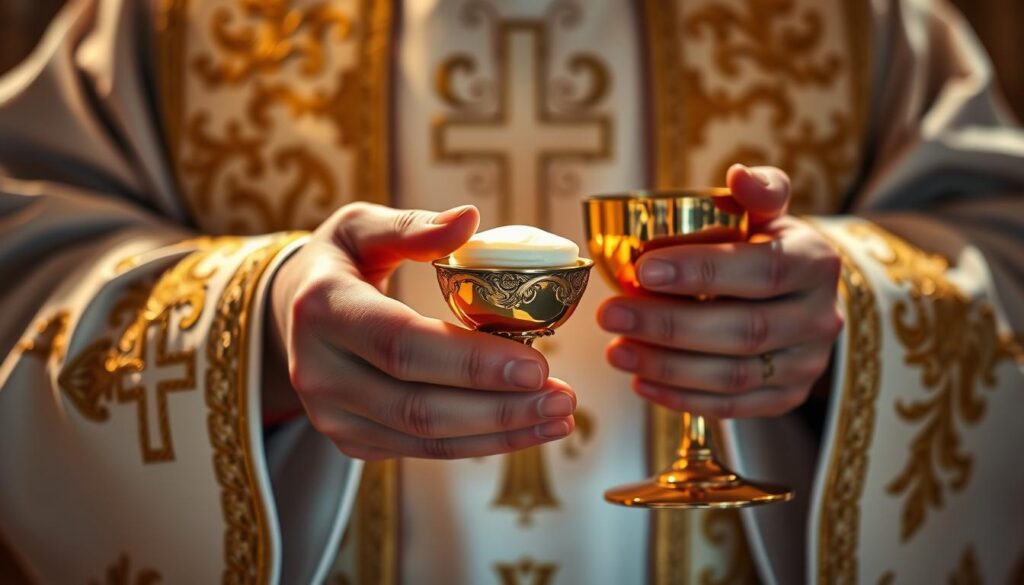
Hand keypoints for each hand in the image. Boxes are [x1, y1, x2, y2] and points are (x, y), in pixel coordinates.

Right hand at [265, 203, 575, 459]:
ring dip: (500, 433)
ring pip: (424, 439)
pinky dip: (479, 443)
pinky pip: (422, 450)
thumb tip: (470, 219)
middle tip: (564, 398)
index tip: (538, 365)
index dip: (470, 362)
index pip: (402, 345)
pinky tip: (525, 426)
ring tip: (559, 416)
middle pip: (417, 407)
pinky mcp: (351, 440)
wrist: (293, 313)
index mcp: (322, 308)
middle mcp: (317, 371)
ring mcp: (331, 415)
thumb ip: (413, 226)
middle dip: (500, 408)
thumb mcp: (361, 227)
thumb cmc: (339, 261)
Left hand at [597, 165, 842, 417]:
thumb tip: (739, 173)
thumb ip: (758, 190)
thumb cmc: (767, 245)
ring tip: (615, 352)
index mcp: (815, 262)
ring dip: (667, 366)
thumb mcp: (769, 211)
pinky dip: (682, 398)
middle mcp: (820, 317)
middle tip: (610, 315)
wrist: (800, 295)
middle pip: (744, 331)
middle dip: (668, 326)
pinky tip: (641, 381)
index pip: (762, 270)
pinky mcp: (787, 397)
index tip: (644, 270)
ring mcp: (806, 364)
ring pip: (734, 375)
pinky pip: (732, 407)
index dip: (704, 272)